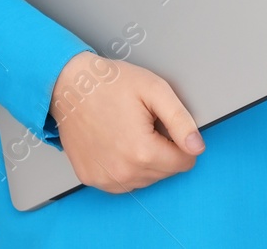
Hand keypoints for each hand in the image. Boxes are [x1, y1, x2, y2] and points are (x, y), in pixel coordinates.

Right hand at [48, 51, 204, 193]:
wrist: (69, 85)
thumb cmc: (110, 84)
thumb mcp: (155, 91)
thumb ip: (181, 121)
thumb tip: (197, 147)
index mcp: (142, 152)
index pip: (184, 162)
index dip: (181, 141)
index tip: (165, 124)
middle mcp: (123, 173)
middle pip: (165, 172)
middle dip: (162, 149)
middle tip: (144, 123)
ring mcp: (104, 179)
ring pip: (145, 179)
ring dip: (145, 160)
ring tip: (129, 131)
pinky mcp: (90, 179)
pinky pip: (122, 182)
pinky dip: (125, 166)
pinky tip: (117, 143)